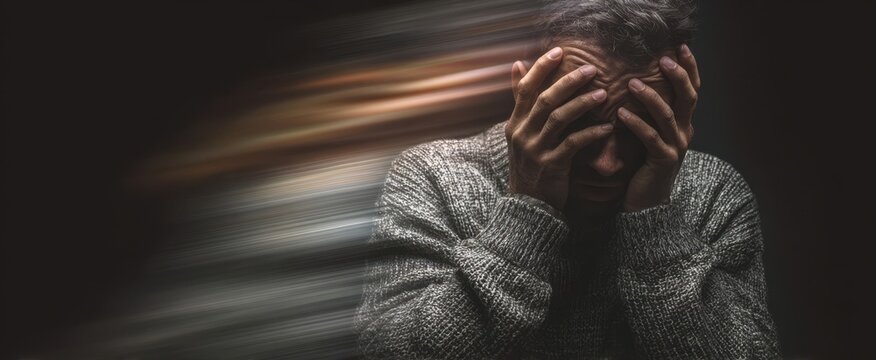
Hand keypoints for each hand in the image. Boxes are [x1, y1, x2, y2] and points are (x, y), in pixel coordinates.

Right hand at [506, 47, 611, 210]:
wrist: (527, 204)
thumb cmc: (530, 163)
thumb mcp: (520, 132)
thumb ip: (521, 101)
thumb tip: (517, 65)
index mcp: (515, 123)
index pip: (525, 88)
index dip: (541, 68)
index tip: (559, 51)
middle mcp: (522, 133)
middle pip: (545, 100)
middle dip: (569, 81)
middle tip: (592, 69)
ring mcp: (535, 150)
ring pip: (559, 119)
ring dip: (583, 103)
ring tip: (603, 94)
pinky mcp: (551, 165)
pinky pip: (573, 144)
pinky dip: (591, 133)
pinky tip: (607, 128)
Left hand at [618, 44, 700, 211]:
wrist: (647, 205)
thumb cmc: (644, 167)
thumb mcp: (651, 137)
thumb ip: (650, 115)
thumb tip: (635, 85)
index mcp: (683, 124)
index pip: (691, 91)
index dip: (690, 69)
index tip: (680, 47)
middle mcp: (684, 132)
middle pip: (688, 98)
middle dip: (678, 76)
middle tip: (664, 59)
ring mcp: (675, 147)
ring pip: (667, 115)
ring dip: (650, 96)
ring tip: (632, 83)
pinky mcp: (662, 161)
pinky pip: (650, 138)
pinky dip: (636, 123)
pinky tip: (621, 113)